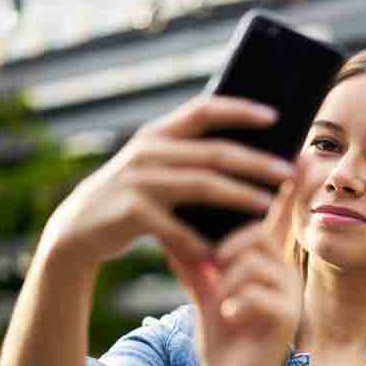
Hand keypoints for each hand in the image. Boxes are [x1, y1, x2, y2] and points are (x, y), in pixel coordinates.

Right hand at [37, 95, 296, 268]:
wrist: (76, 231)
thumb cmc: (133, 200)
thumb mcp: (155, 170)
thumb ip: (190, 159)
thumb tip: (249, 156)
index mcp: (157, 134)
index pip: (204, 110)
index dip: (240, 110)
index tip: (275, 116)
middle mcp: (148, 151)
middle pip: (215, 153)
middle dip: (257, 162)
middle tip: (289, 172)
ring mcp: (138, 180)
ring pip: (203, 186)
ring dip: (241, 197)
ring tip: (269, 206)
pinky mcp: (131, 213)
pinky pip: (179, 230)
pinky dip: (203, 244)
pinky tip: (224, 255)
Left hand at [164, 178, 302, 365]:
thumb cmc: (224, 339)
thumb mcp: (204, 293)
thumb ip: (192, 258)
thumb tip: (169, 222)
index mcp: (266, 262)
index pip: (272, 217)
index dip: (282, 186)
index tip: (292, 153)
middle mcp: (283, 272)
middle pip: (254, 233)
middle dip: (224, 250)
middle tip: (210, 271)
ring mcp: (288, 295)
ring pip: (252, 260)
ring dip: (226, 281)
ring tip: (221, 303)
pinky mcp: (285, 318)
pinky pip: (254, 292)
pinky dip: (233, 303)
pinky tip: (229, 319)